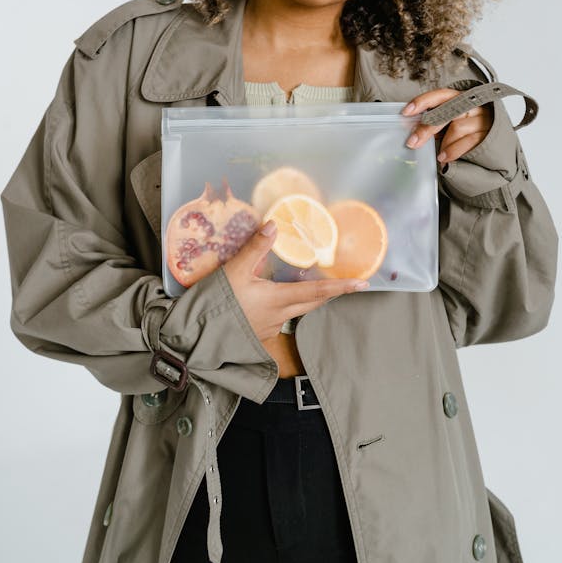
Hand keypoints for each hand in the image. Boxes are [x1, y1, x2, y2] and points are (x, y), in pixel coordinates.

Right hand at [222, 222, 367, 342]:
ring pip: (298, 310)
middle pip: (313, 303)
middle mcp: (280, 316)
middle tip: (345, 284)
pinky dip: (288, 304)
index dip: (342, 288)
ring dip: (309, 298)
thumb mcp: (234, 270)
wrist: (198, 337)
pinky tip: (278, 297)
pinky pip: (282, 317)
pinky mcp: (260, 333)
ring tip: (313, 284)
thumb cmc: (217, 303)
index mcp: (279, 299)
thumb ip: (255, 247)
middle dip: (330, 293)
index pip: (318, 292)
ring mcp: (271, 327)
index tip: (363, 284)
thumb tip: (273, 224)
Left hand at [402, 89, 493, 164]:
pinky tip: (445, 158)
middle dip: (427, 128)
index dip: (423, 101)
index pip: (441, 95)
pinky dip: (453, 151)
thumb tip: (412, 127)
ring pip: (457, 128)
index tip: (406, 112)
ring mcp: (483, 119)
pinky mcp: (489, 134)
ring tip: (439, 154)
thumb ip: (436, 123)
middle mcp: (473, 106)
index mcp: (461, 98)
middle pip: (446, 112)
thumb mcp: (451, 125)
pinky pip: (467, 141)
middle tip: (412, 142)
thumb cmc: (468, 135)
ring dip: (444, 143)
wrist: (495, 151)